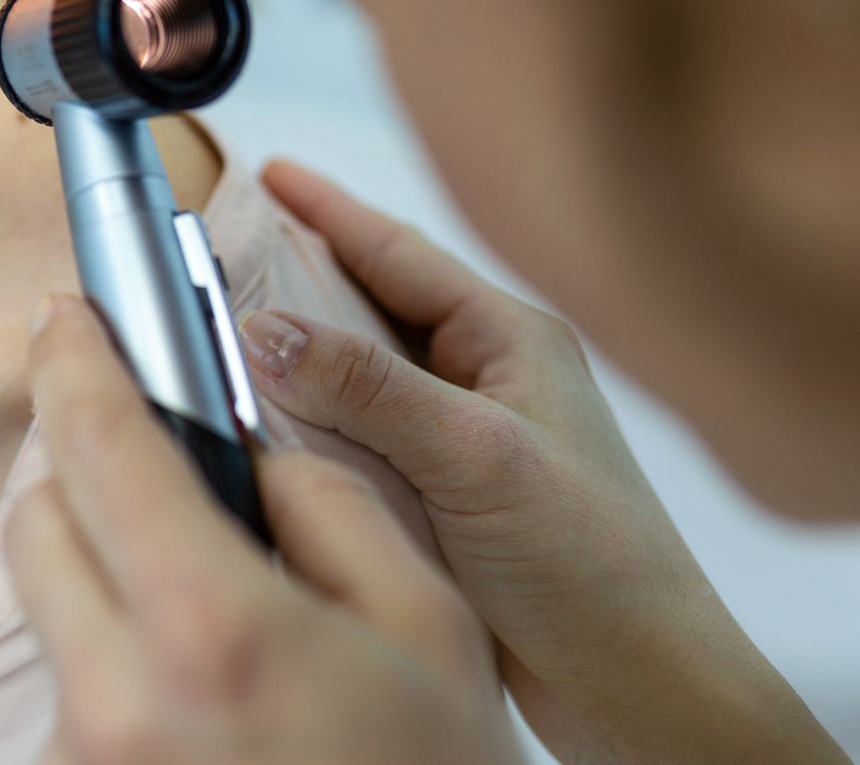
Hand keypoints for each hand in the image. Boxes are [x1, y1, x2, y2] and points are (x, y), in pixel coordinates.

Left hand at [6, 293, 520, 764]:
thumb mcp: (434, 634)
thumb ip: (335, 509)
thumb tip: (254, 444)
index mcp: (210, 631)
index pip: (99, 448)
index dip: (76, 363)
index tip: (64, 318)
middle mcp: (118, 701)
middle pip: (38, 524)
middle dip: (81, 472)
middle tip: (148, 459)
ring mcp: (86, 762)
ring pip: (51, 613)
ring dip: (101, 574)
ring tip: (205, 602)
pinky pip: (72, 691)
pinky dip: (115, 656)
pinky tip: (200, 685)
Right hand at [250, 159, 848, 764]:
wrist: (641, 686)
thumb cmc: (597, 567)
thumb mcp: (475, 457)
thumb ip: (369, 388)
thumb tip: (269, 331)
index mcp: (509, 340)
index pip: (398, 252)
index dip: (327, 210)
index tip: (267, 173)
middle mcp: (484, 379)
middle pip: (367, 308)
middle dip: (294, 280)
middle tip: (218, 258)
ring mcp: (461, 440)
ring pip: (355, 380)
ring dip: (296, 364)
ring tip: (221, 340)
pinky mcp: (441, 501)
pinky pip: (357, 444)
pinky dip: (308, 434)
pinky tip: (263, 437)